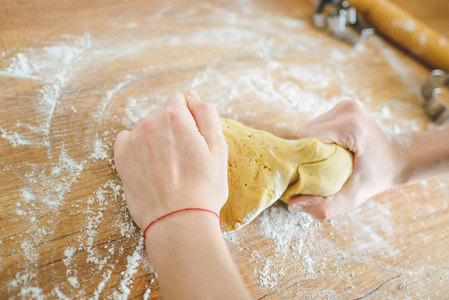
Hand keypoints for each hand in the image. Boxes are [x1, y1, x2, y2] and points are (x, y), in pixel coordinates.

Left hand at [113, 90, 227, 229]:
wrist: (178, 222)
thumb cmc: (203, 188)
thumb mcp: (218, 148)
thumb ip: (206, 114)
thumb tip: (192, 95)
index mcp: (175, 117)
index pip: (180, 101)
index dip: (190, 119)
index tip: (194, 140)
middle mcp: (150, 122)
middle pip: (163, 114)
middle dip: (174, 128)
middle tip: (184, 158)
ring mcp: (133, 140)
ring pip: (147, 128)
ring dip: (157, 139)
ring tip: (168, 167)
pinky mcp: (121, 157)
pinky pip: (127, 139)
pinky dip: (137, 147)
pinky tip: (149, 166)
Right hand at [288, 100, 403, 218]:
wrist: (400, 158)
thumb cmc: (378, 177)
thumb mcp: (355, 195)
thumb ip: (327, 204)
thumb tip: (294, 205)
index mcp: (351, 126)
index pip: (306, 138)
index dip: (302, 157)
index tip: (308, 172)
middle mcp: (348, 109)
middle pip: (305, 131)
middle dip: (306, 151)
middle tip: (317, 168)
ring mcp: (347, 105)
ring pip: (309, 126)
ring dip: (312, 145)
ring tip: (326, 160)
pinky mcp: (344, 105)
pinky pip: (318, 124)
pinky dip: (319, 138)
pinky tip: (331, 150)